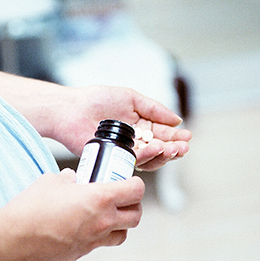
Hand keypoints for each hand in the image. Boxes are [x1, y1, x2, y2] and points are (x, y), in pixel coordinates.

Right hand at [2, 169, 144, 260]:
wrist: (15, 238)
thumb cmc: (31, 208)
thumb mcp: (51, 181)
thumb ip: (67, 178)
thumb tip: (72, 178)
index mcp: (100, 198)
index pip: (135, 191)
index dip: (135, 184)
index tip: (127, 181)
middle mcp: (103, 221)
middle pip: (136, 216)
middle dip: (133, 206)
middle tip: (122, 198)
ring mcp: (94, 240)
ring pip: (123, 234)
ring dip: (121, 224)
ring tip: (108, 215)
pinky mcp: (83, 252)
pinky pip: (102, 244)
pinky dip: (102, 236)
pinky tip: (87, 227)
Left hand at [50, 85, 191, 170]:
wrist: (73, 110)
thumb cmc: (97, 100)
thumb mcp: (131, 98)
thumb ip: (154, 109)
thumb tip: (177, 119)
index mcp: (140, 125)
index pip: (163, 134)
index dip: (176, 136)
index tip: (187, 136)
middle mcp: (135, 141)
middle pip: (160, 149)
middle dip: (174, 149)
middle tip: (183, 147)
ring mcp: (126, 152)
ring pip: (151, 159)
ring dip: (164, 155)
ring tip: (172, 148)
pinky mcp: (115, 160)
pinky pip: (135, 162)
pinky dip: (148, 157)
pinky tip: (156, 149)